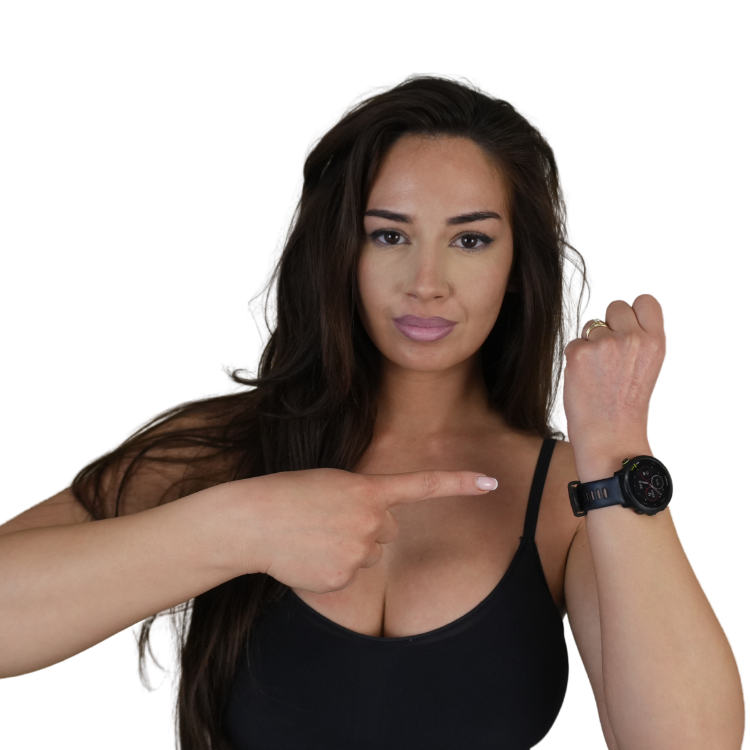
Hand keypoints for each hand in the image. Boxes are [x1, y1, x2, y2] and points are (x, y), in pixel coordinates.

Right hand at [218, 467, 495, 592]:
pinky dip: (332, 568)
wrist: (252, 521)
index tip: (491, 482)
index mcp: (368, 489)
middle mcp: (372, 520)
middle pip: (387, 530)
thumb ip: (361, 500)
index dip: (460, 483)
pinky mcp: (345, 577)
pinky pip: (349, 574)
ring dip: (347, 547)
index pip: (422, 485)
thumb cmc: (287, 495)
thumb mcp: (330, 482)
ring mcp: (359, 551)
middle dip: (366, 526)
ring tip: (313, 535)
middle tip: (328, 519)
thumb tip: (377, 533)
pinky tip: (308, 556)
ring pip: (368, 554)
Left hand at [562, 293, 667, 455]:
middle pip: (615, 306)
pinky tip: (583, 378)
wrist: (611, 437)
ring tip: (597, 372)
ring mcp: (604, 344)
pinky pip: (572, 342)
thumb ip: (638, 340)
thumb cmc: (627, 407)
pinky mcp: (578, 353)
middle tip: (608, 355)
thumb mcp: (648, 368)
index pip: (646, 300)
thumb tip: (617, 320)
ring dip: (590, 342)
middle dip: (609, 325)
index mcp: (656, 342)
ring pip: (590, 324)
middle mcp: (632, 339)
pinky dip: (574, 358)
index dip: (633, 312)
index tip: (627, 327)